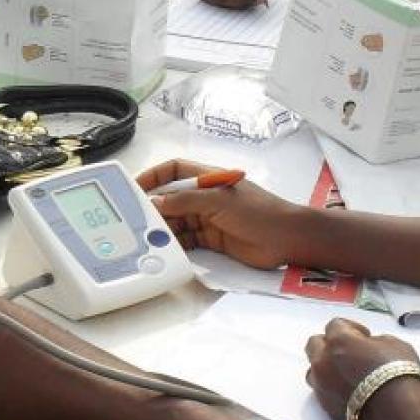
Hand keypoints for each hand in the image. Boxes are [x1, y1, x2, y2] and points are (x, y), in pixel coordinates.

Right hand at [137, 158, 303, 268]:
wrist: (285, 239)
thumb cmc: (259, 212)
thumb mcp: (219, 201)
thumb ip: (185, 201)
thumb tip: (156, 201)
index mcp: (208, 179)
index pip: (173, 170)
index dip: (154, 176)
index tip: (134, 187)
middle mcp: (206, 197)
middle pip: (172, 198)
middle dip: (155, 207)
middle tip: (137, 219)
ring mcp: (209, 218)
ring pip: (177, 221)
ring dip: (164, 228)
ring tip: (149, 236)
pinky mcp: (212, 239)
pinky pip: (187, 239)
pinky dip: (176, 244)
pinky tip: (166, 248)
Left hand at [305, 318, 419, 419]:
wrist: (397, 415)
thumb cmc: (399, 377)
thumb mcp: (395, 345)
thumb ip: (375, 342)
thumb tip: (369, 346)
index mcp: (339, 341)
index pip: (335, 325)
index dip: (351, 328)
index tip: (363, 336)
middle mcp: (323, 361)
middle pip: (315, 344)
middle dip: (330, 344)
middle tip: (348, 351)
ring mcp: (321, 385)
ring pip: (313, 369)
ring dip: (326, 367)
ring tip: (345, 373)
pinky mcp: (325, 406)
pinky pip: (321, 390)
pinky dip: (330, 387)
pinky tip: (347, 391)